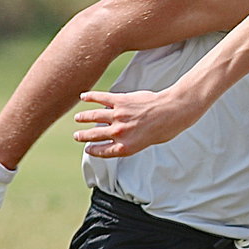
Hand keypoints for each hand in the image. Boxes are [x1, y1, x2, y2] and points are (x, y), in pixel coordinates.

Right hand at [73, 88, 201, 157]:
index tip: (88, 149)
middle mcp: (118, 133)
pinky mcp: (120, 101)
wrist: (171, 111)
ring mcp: (118, 116)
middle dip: (83, 136)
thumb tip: (121, 137)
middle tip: (76, 136)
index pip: (102, 151)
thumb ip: (131, 141)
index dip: (93, 151)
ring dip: (84, 117)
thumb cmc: (164, 129)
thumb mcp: (146, 143)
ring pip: (94, 116)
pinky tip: (83, 97)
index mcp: (126, 147)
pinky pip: (101, 98)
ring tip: (78, 118)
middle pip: (94, 135)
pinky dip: (90, 97)